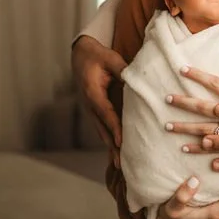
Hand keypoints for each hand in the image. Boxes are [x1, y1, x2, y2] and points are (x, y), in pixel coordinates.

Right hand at [71, 35, 126, 167]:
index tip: (120, 142)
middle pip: (102, 129)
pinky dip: (109, 138)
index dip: (114, 128)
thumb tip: (138, 81)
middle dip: (112, 146)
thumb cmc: (97, 55)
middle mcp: (90, 104)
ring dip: (110, 147)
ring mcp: (90, 108)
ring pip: (101, 131)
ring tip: (119, 165)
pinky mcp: (94, 109)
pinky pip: (102, 126)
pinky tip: (116, 150)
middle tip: (120, 164)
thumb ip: (123, 70)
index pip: (106, 114)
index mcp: (93, 93)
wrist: (80, 54)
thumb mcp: (110, 58)